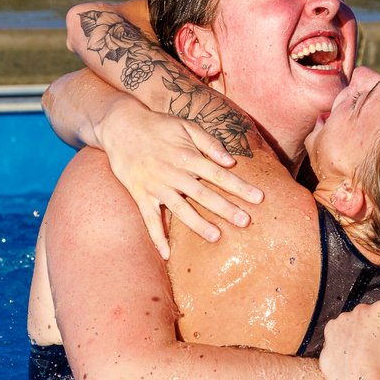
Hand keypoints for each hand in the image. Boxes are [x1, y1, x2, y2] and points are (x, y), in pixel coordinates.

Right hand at [97, 98, 263, 259]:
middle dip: (226, 208)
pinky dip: (157, 237)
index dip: (240, 186)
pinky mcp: (140, 195)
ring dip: (198, 224)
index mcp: (188, 156)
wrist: (121, 125)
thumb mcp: (185, 125)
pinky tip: (167, 254)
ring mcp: (156, 186)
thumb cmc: (158, 125)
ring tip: (216, 237)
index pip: (219, 174)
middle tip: (245, 222)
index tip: (259, 198)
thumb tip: (230, 161)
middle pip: (204, 194)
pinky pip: (149, 219)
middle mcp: (173, 173)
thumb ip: (209, 142)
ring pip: (180, 209)